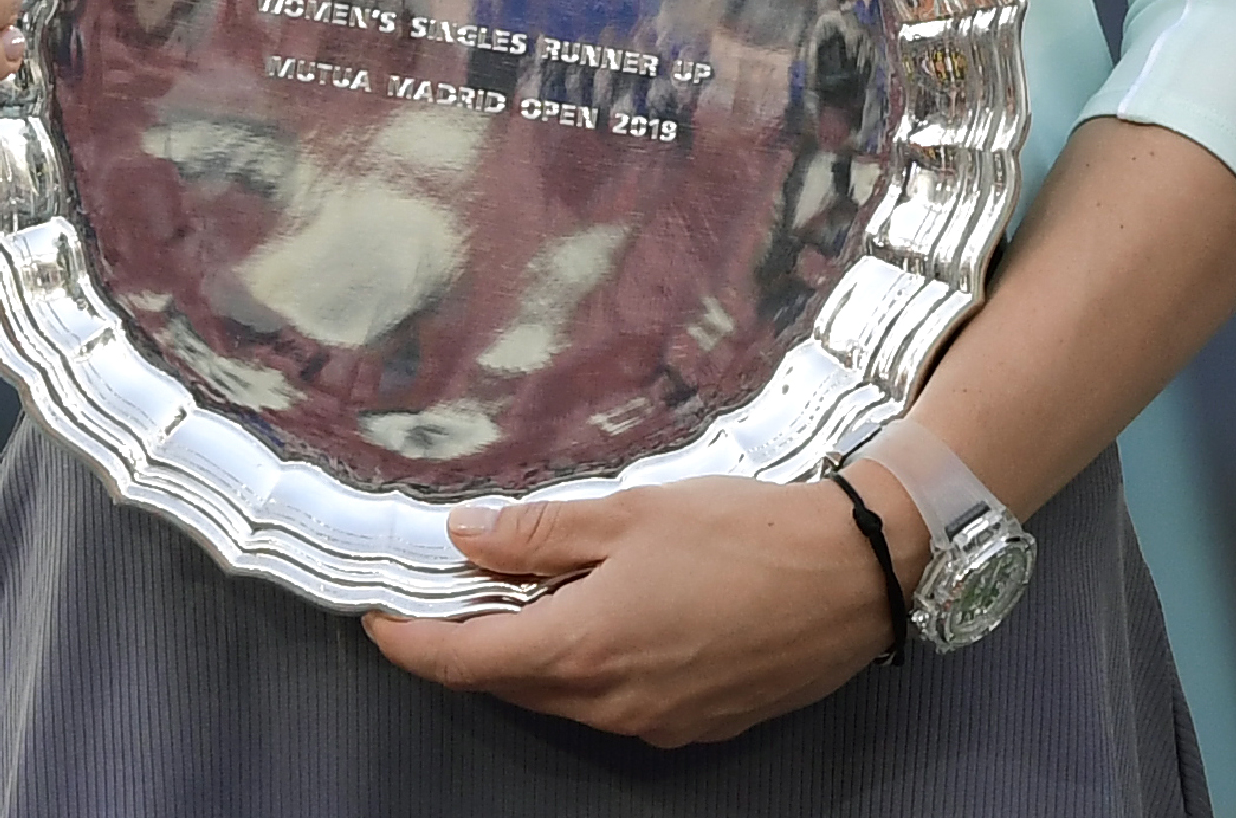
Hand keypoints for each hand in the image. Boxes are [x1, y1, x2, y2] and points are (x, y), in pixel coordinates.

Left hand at [366, 475, 900, 740]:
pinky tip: (620, 616)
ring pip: (563, 696)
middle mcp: (606, 703)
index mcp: (579, 648)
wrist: (856, 576)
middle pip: (508, 683)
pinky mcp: (694, 724)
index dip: (409, 642)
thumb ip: (540, 532)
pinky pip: (617, 704)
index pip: (461, 661)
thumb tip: (464, 537)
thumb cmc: (746, 533)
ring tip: (546, 593)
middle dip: (473, 641)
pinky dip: (595, 667)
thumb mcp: (633, 512)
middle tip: (462, 587)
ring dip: (537, 654)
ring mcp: (651, 722)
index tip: (379, 618)